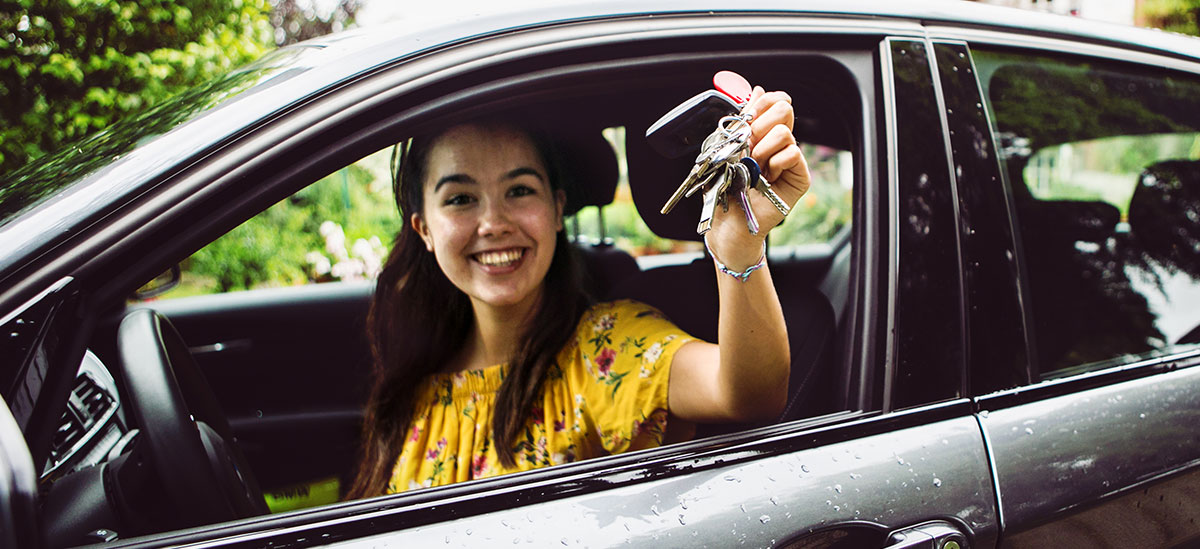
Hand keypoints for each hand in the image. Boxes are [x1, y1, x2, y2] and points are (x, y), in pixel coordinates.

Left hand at [706, 84, 810, 268]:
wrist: (728, 222)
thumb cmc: (725, 188)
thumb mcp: (728, 147)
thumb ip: (744, 119)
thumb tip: (757, 89)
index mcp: (763, 133)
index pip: (776, 101)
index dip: (762, 103)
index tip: (748, 117)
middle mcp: (779, 144)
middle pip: (784, 108)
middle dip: (759, 125)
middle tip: (748, 148)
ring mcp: (790, 160)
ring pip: (785, 131)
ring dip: (762, 149)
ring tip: (754, 167)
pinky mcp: (800, 178)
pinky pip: (793, 153)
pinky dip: (775, 162)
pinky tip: (766, 177)